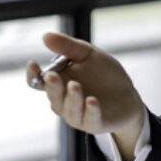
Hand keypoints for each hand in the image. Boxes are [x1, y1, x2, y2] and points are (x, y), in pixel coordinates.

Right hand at [26, 32, 146, 159]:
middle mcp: (64, 101)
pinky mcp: (95, 124)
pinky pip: (89, 120)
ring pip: (68, 110)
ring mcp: (78, 114)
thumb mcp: (88, 54)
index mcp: (59, 82)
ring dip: (71, 98)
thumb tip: (45, 36)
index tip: (33, 63)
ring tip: (75, 86)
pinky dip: (90, 110)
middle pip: (52, 96)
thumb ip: (68, 46)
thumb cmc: (103, 74)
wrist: (128, 94)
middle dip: (52, 86)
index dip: (33, 75)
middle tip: (52, 75)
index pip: (38, 82)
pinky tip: (92, 100)